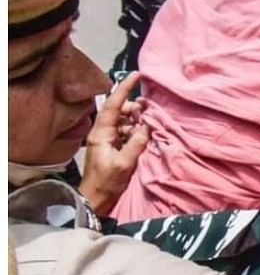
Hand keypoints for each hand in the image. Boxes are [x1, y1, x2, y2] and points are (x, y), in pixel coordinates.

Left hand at [79, 73, 148, 214]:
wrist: (95, 199)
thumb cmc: (106, 183)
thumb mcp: (123, 164)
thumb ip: (136, 144)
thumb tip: (146, 128)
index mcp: (101, 133)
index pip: (113, 105)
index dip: (124, 88)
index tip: (137, 75)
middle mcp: (102, 132)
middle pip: (120, 110)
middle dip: (135, 108)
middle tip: (148, 115)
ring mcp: (107, 139)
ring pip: (124, 120)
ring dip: (137, 121)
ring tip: (148, 128)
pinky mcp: (112, 146)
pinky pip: (126, 131)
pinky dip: (136, 130)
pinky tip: (143, 136)